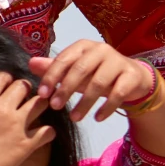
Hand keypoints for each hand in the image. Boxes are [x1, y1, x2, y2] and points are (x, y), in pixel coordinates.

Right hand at [0, 72, 53, 165]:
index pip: (1, 77)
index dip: (5, 79)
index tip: (5, 87)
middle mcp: (3, 109)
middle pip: (23, 86)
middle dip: (24, 89)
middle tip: (22, 97)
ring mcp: (17, 126)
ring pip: (40, 103)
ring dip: (40, 104)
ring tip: (36, 109)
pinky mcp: (27, 144)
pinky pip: (48, 131)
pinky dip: (48, 131)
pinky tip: (43, 134)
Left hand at [29, 40, 156, 121]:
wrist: (133, 77)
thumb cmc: (98, 73)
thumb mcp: (76, 71)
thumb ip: (55, 68)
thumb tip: (31, 63)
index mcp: (83, 47)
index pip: (64, 59)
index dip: (52, 76)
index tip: (42, 95)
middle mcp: (101, 50)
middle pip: (81, 69)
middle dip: (66, 89)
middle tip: (55, 107)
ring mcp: (118, 62)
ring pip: (99, 83)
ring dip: (85, 102)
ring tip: (74, 118)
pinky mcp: (131, 76)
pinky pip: (118, 93)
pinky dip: (106, 107)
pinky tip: (97, 118)